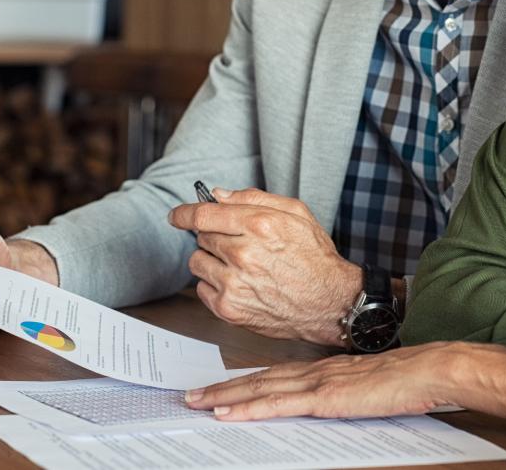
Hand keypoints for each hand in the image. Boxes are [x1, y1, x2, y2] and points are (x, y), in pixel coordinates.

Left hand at [170, 188, 359, 345]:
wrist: (329, 303)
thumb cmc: (314, 257)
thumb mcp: (295, 213)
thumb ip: (254, 198)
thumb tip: (218, 195)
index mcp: (258, 225)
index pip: (203, 214)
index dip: (184, 213)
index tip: (176, 215)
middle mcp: (243, 253)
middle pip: (201, 237)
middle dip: (215, 237)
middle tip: (239, 245)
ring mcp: (234, 283)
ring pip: (197, 262)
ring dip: (212, 261)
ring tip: (239, 266)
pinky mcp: (229, 309)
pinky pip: (201, 289)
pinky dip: (214, 285)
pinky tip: (239, 284)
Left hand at [184, 342, 471, 421]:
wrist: (432, 369)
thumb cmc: (412, 380)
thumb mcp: (372, 386)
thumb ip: (348, 391)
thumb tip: (334, 401)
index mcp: (327, 368)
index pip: (277, 374)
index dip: (246, 380)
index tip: (221, 387)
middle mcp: (316, 371)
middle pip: (260, 379)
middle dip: (223, 388)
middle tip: (191, 394)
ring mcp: (319, 382)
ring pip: (261, 388)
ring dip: (226, 396)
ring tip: (197, 403)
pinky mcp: (325, 397)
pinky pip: (278, 404)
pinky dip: (249, 407)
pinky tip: (228, 412)